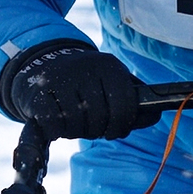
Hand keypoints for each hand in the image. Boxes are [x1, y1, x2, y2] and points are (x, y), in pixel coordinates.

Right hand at [2, 43, 146, 140]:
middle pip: (101, 117)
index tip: (116, 131)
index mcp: (109, 66)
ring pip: (77, 122)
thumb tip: (155, 116)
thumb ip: (135, 102)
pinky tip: (59, 125)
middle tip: (93, 128)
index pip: (125, 106)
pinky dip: (58, 131)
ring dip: (78, 131)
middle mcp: (86, 69)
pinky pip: (54, 124)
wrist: (45, 61)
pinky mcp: (37, 92)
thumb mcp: (114, 81)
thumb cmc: (89, 81)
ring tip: (76, 123)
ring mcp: (60, 79)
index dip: (122, 126)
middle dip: (99, 130)